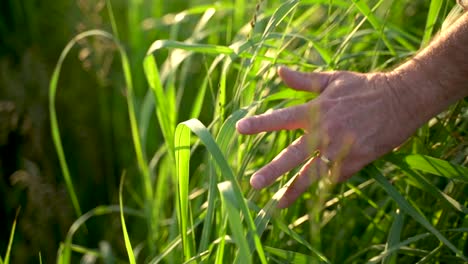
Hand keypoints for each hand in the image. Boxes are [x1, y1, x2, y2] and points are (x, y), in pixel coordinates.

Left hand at [236, 67, 416, 207]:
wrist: (402, 99)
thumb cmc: (364, 87)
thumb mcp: (332, 79)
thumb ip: (303, 80)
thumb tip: (278, 71)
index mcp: (316, 110)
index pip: (282, 119)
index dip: (260, 124)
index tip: (239, 129)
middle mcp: (325, 132)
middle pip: (294, 154)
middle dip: (273, 170)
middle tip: (254, 183)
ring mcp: (341, 149)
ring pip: (313, 173)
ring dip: (294, 188)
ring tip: (277, 203)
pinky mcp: (356, 161)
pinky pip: (335, 177)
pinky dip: (322, 185)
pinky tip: (309, 196)